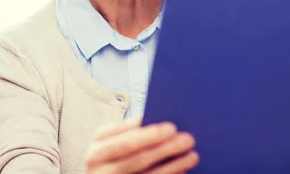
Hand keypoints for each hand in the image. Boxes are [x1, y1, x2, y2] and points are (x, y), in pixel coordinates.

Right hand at [85, 117, 199, 173]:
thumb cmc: (113, 154)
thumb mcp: (114, 140)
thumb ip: (132, 131)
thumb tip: (164, 121)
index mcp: (97, 146)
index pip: (125, 140)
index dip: (148, 135)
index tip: (172, 127)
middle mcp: (99, 167)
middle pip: (137, 159)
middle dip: (165, 149)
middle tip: (187, 139)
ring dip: (172, 166)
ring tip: (192, 156)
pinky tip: (182, 171)